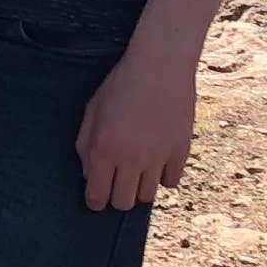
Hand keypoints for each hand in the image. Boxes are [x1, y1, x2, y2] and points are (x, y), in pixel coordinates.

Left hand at [74, 42, 197, 210]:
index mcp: (104, 148)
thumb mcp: (93, 110)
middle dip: (117, 197)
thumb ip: (85, 145)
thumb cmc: (121, 84)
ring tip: (138, 169)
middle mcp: (131, 158)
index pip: (97, 196)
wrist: (161, 64)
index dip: (95, 201)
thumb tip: (88, 175)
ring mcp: (158, 156)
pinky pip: (171, 181)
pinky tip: (159, 160)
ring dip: (140, 187)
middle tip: (117, 182)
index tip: (97, 199)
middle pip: (123, 203)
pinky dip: (164, 176)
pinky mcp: (181, 151)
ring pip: (148, 196)